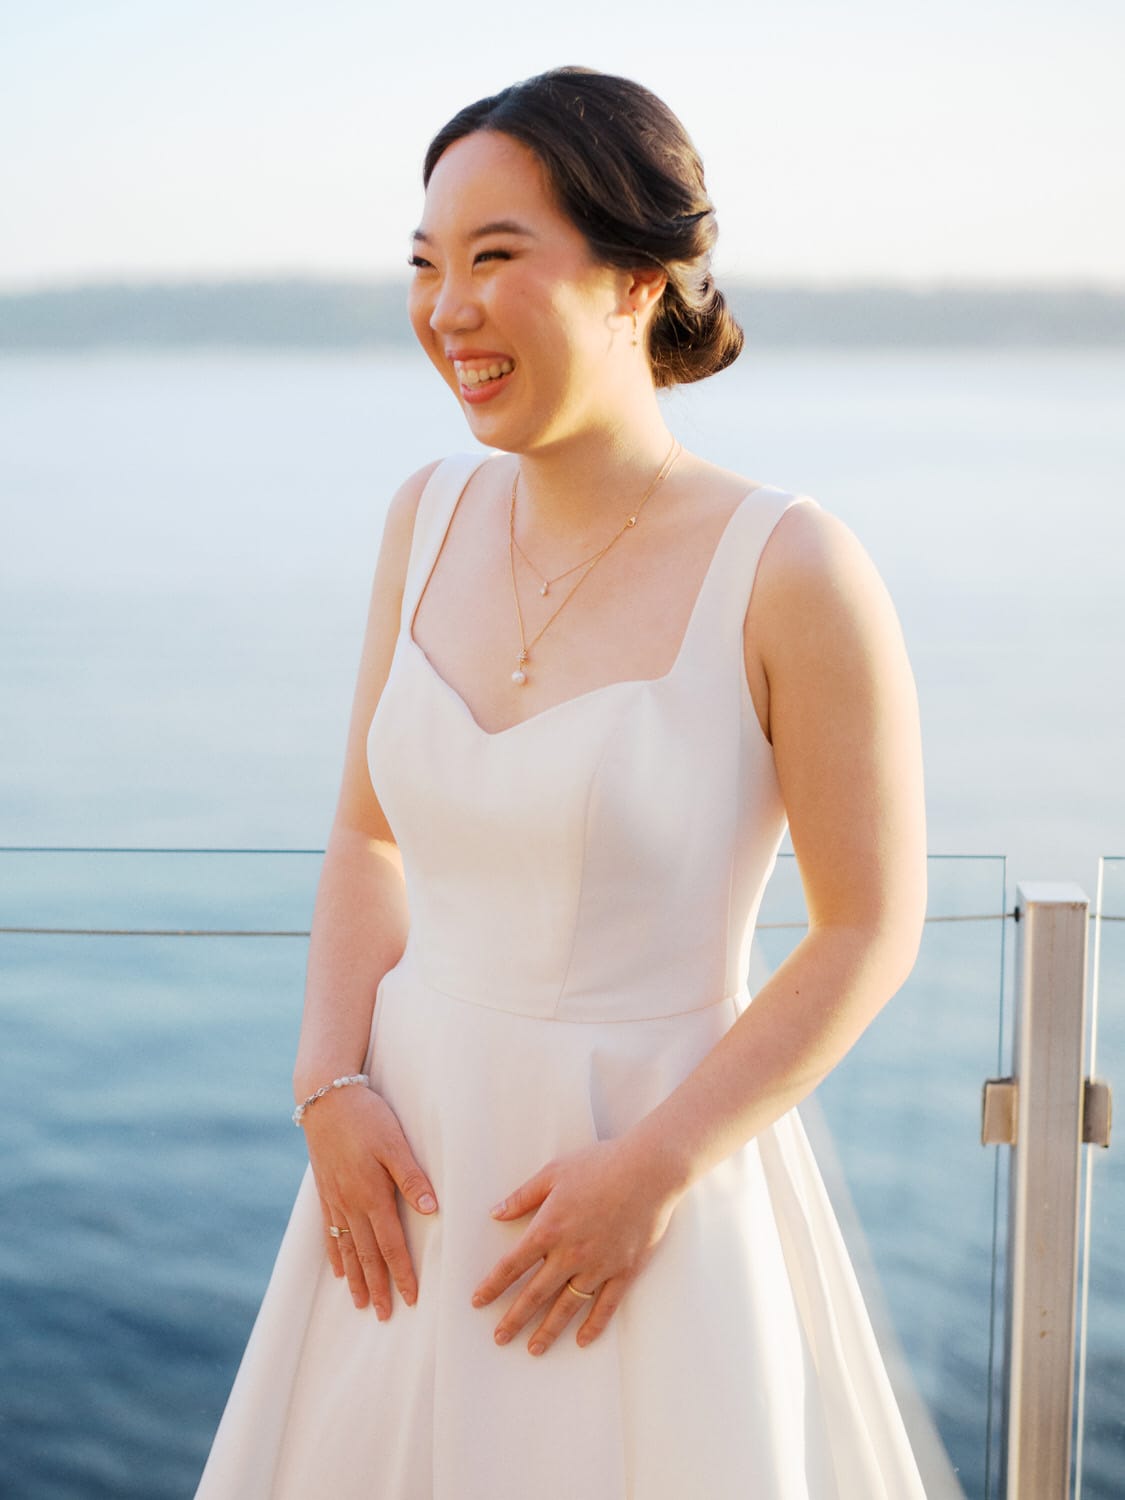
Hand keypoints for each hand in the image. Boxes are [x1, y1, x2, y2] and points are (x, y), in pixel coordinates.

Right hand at [301, 1085, 437, 1317]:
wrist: (325, 1097)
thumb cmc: (366, 1116)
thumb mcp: (395, 1142)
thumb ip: (412, 1177)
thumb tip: (432, 1211)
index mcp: (372, 1195)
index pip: (390, 1245)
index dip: (402, 1273)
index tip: (411, 1300)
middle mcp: (351, 1203)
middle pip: (367, 1255)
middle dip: (378, 1287)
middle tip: (385, 1316)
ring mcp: (334, 1199)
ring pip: (346, 1249)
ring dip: (356, 1278)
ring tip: (361, 1304)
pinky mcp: (324, 1191)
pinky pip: (329, 1232)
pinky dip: (335, 1254)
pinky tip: (338, 1270)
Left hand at [471, 1137, 681, 1356]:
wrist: (649, 1171)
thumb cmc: (600, 1165)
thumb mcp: (554, 1172)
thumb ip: (523, 1196)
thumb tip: (495, 1213)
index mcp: (549, 1228)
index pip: (512, 1265)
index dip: (493, 1285)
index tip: (478, 1301)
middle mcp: (570, 1254)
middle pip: (535, 1294)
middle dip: (514, 1319)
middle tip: (499, 1337)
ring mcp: (598, 1266)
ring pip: (567, 1307)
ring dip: (548, 1330)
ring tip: (533, 1349)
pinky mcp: (624, 1271)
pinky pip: (605, 1306)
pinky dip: (593, 1326)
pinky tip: (582, 1340)